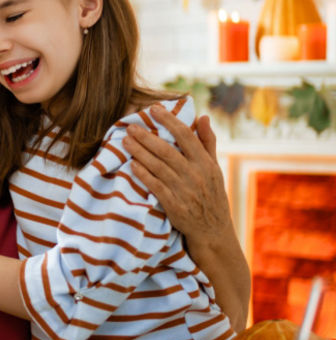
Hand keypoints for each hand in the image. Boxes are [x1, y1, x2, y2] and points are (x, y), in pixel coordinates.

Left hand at [124, 106, 232, 246]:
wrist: (213, 231)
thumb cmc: (211, 195)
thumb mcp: (214, 168)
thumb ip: (207, 142)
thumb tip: (203, 117)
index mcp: (206, 163)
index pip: (186, 136)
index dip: (169, 121)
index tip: (154, 108)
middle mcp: (196, 175)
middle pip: (167, 151)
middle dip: (147, 137)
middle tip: (130, 126)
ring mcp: (184, 191)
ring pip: (158, 167)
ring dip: (140, 152)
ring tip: (125, 141)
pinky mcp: (174, 206)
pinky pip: (155, 186)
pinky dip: (143, 174)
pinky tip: (132, 164)